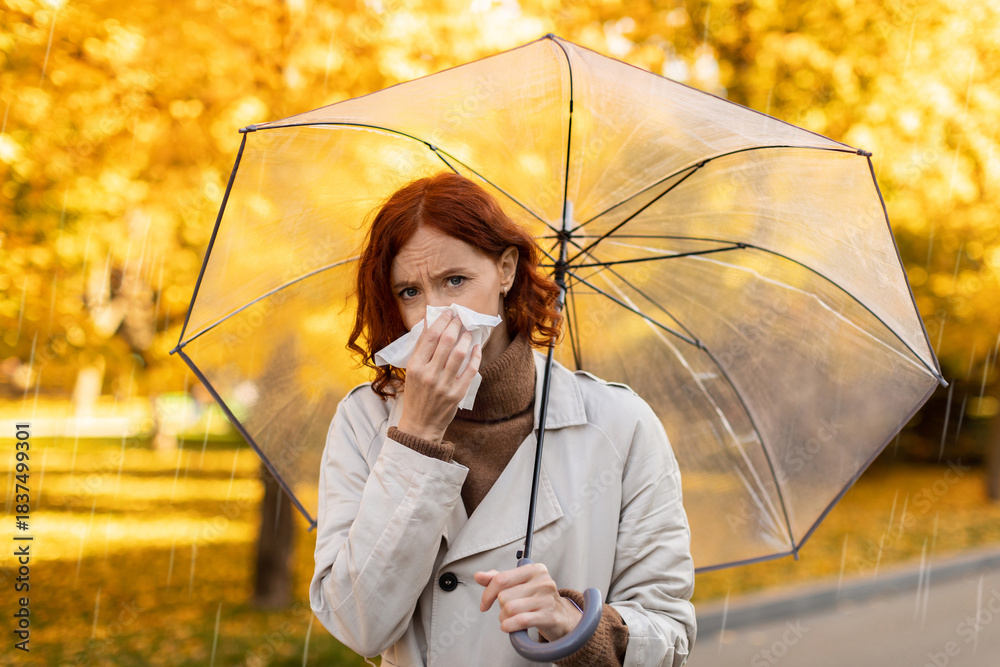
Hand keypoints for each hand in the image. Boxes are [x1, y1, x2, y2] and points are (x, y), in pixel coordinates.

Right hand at [396, 309, 481, 443]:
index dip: (441, 321)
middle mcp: (429, 374)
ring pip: (459, 354)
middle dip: (455, 326)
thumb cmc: (416, 394)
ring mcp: (444, 385)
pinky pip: (470, 370)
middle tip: (460, 318)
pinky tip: (476, 348)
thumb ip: (421, 347)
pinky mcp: (457, 394)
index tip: (449, 313)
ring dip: (466, 338)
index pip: (430, 336)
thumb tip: (429, 322)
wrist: (421, 424)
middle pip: (446, 342)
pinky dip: (475, 356)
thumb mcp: (411, 370)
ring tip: (468, 332)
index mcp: (415, 366)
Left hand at [474, 563, 581, 640]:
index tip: (484, 604)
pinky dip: (510, 626)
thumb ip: (497, 579)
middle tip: (507, 612)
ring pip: (509, 608)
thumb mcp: (518, 585)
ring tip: (510, 619)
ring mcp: (547, 598)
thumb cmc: (536, 599)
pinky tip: (508, 627)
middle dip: (500, 608)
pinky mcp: (549, 616)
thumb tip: (478, 576)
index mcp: (534, 569)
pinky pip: (521, 620)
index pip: (501, 579)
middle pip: (504, 596)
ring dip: (504, 618)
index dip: (488, 594)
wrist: (561, 617)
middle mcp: (543, 581)